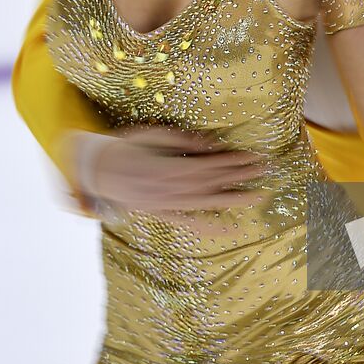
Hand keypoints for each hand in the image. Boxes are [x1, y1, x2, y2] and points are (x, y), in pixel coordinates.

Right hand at [68, 127, 270, 232]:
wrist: (98, 170)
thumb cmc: (125, 147)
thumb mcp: (153, 135)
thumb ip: (184, 141)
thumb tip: (212, 143)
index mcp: (173, 166)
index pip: (212, 164)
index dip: (235, 161)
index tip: (255, 156)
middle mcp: (174, 188)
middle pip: (215, 182)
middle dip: (241, 176)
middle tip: (266, 171)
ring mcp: (169, 204)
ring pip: (208, 202)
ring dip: (235, 198)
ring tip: (259, 196)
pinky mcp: (164, 214)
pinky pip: (190, 222)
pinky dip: (210, 226)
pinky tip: (230, 229)